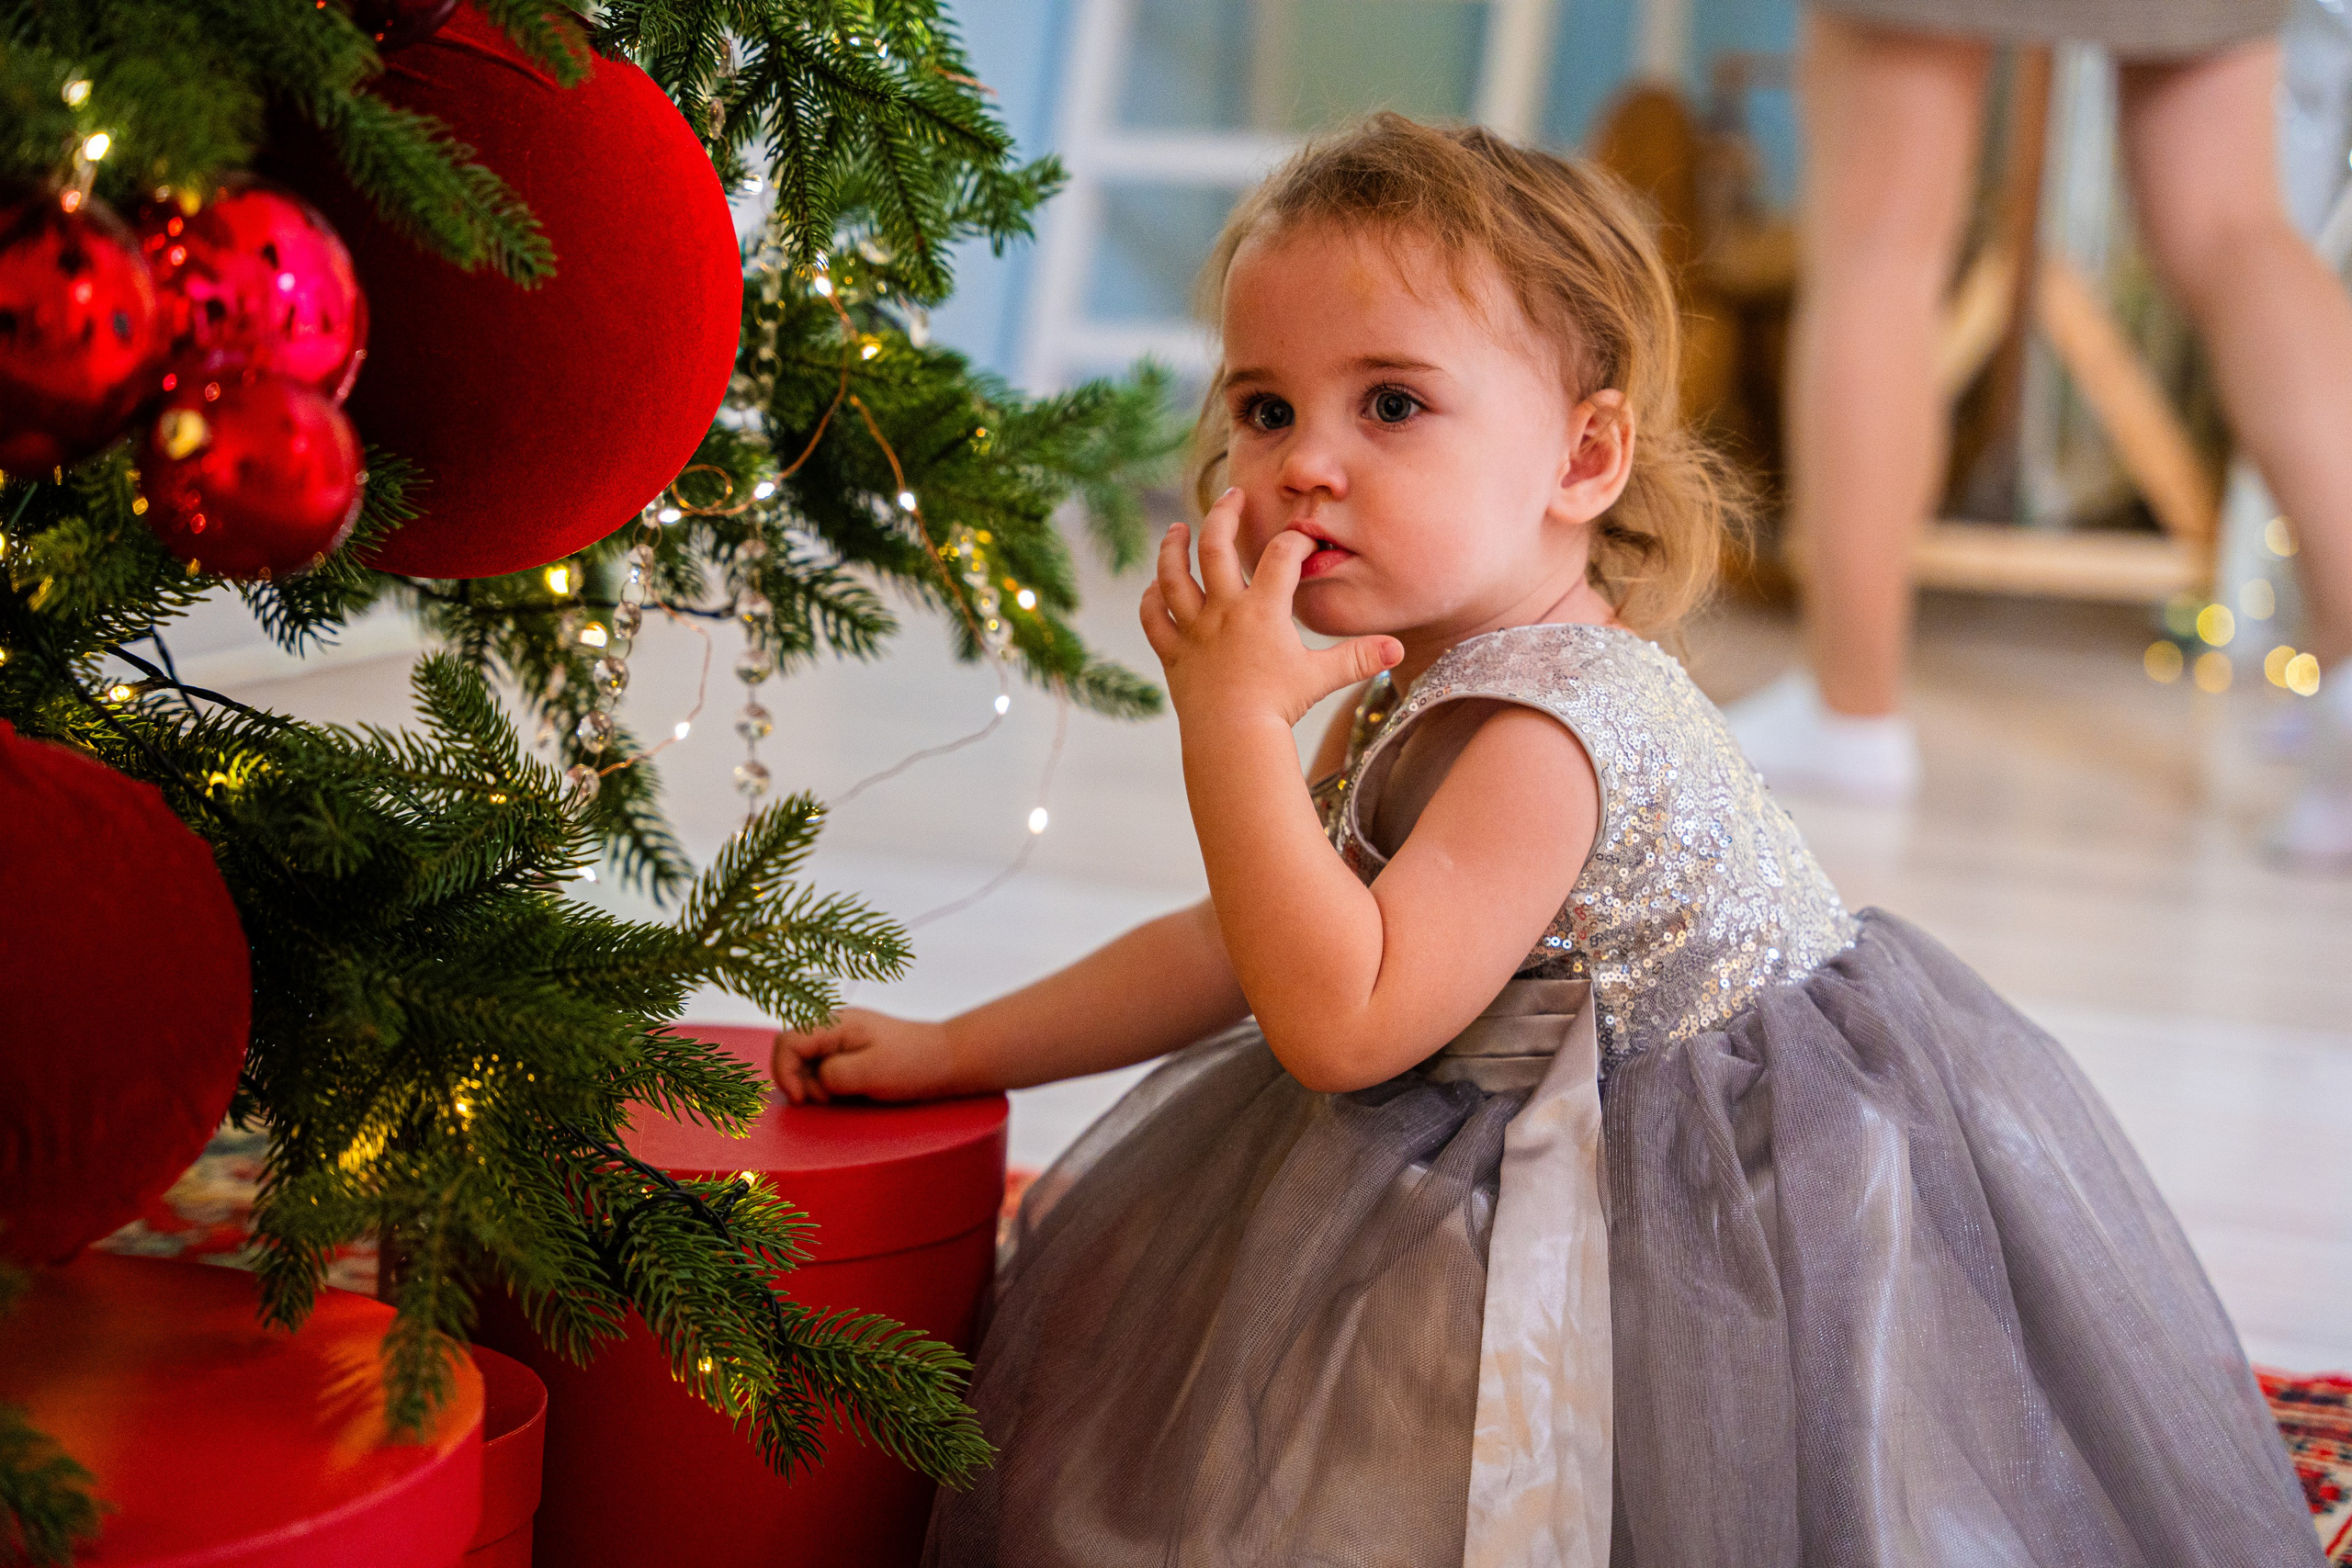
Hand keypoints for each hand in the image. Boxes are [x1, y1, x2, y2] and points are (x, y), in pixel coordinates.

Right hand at [772, 1008, 962, 1103]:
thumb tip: (815, 1080)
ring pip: (805, 1060)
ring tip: (841, 1097)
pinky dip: (826, 1083)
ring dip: (813, 1083)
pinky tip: (846, 1093)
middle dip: (799, 1080)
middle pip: (791, 1050)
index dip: (784, 1072)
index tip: (804, 1100)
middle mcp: (833, 1024)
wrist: (947, 1059)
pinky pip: (822, 1065)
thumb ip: (834, 1074)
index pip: (786, 1041)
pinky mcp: (849, 1050)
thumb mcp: (871, 1072)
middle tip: (828, 1101)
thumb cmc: (913, 1063)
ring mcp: (840, 1036)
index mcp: (836, 1023)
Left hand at [1139, 487, 1400, 731]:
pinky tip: (1154, 587)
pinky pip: (1154, 618)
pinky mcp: (1172, 653)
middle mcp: (1223, 611)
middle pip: (1216, 547)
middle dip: (1223, 515)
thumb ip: (1358, 658)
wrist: (1232, 740)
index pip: (1281, 556)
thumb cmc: (1278, 709)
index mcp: (1262, 610)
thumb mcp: (1321, 678)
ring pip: (1173, 576)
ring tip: (1176, 529)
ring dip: (1173, 548)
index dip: (1296, 542)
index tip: (1303, 541)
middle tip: (1231, 496)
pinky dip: (1151, 600)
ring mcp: (1193, 631)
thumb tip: (1398, 648)